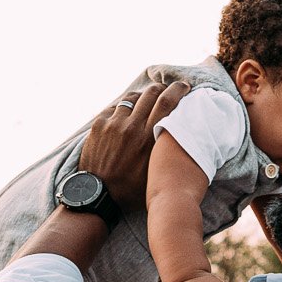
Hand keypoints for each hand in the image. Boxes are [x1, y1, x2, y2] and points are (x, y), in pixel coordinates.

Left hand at [78, 79, 189, 208]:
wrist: (97, 195)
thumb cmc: (130, 189)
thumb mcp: (156, 172)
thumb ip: (166, 151)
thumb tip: (180, 135)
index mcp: (149, 138)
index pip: (167, 102)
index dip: (178, 89)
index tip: (184, 86)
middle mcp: (132, 126)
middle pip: (151, 94)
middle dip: (162, 88)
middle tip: (166, 91)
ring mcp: (114, 124)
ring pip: (132, 98)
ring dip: (142, 97)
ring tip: (146, 102)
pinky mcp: (99, 125)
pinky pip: (115, 107)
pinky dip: (124, 108)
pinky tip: (127, 115)